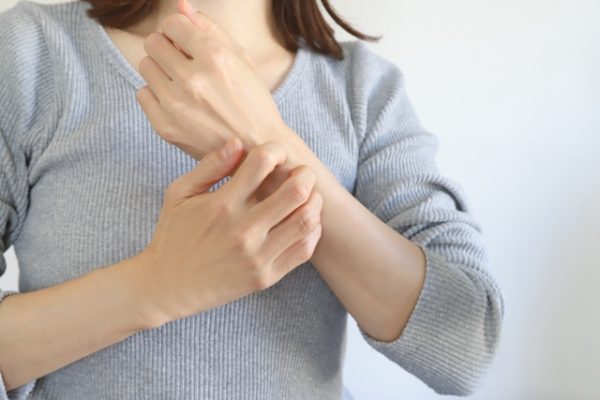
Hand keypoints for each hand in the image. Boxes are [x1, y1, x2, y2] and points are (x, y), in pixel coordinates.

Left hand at [136, 0, 293, 159]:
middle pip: (153, 43)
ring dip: (160, 70)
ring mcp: (176, 104)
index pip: (172, 24)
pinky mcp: (165, 126)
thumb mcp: (242, 61)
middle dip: (167, 48)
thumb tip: (181, 5)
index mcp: (215, 57)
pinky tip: (178, 103)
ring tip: (182, 84)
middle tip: (184, 64)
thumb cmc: (253, 103)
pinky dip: (157, 95)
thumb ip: (211, 29)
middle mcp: (193, 79)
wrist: (258, 149)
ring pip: (145, 66)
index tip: (186, 42)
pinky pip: (142, 94)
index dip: (178, 30)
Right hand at [138, 138, 322, 324]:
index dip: (275, 149)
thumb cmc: (173, 234)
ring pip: (305, 221)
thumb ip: (209, 166)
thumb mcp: (180, 194)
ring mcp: (256, 257)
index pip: (262, 163)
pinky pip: (303, 250)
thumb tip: (238, 142)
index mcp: (221, 205)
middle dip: (304, 174)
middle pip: (295, 192)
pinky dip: (312, 230)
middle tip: (301, 172)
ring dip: (314, 201)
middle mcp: (242, 231)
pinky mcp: (265, 277)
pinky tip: (305, 220)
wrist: (167, 286)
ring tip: (308, 195)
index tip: (275, 152)